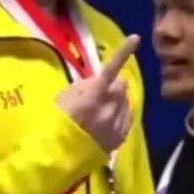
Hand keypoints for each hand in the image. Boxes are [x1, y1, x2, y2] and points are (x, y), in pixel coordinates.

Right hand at [56, 34, 138, 152]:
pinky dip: (122, 113)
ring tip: (101, 108)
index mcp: (93, 96)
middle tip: (99, 92)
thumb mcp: (64, 96)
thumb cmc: (56, 122)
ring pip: (126, 102)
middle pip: (121, 86)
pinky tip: (111, 116)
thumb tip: (100, 80)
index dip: (124, 52)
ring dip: (118, 100)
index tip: (136, 37)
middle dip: (114, 85)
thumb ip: (85, 85)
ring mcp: (116, 124)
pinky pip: (128, 118)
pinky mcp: (120, 137)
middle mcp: (109, 109)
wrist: (59, 156)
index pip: (111, 69)